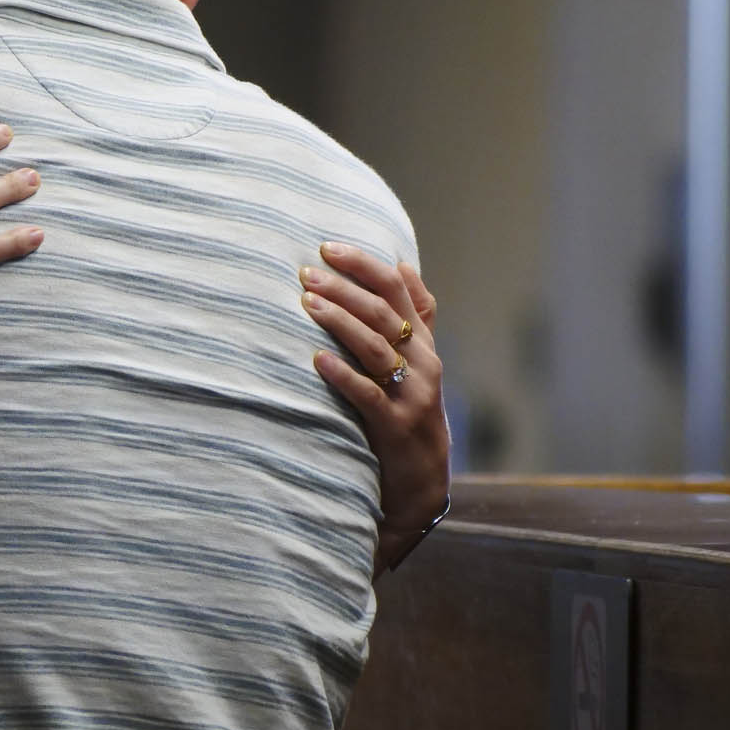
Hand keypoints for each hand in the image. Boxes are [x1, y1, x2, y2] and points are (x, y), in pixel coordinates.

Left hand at [299, 244, 449, 575]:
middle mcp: (422, 363)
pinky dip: (343, 374)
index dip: (363, 264)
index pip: (397, 289)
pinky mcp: (395, 428)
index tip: (326, 247)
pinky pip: (368, 395)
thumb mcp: (420, 361)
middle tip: (306, 273)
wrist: (423, 482)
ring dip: (340, 322)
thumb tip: (405, 263)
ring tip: (307, 304)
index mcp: (422, 342)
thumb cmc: (411, 412)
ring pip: (376, 348)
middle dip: (343, 289)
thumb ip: (416, 314)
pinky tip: (317, 359)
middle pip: (383, 313)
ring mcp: (411, 396)